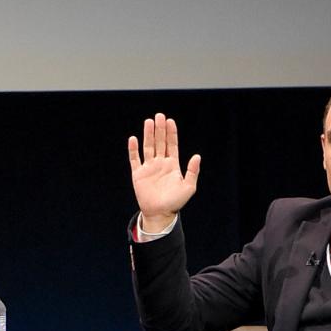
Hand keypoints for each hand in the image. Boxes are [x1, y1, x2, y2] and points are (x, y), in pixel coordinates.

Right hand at [127, 113, 201, 232]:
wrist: (160, 214)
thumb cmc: (175, 203)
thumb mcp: (188, 187)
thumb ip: (192, 171)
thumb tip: (197, 156)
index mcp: (172, 165)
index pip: (172, 145)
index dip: (171, 133)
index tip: (170, 121)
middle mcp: (160, 164)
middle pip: (160, 142)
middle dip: (160, 129)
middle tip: (159, 116)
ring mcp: (149, 168)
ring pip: (148, 147)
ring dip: (148, 135)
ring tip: (148, 122)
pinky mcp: (138, 174)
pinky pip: (135, 159)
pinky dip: (133, 149)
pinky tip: (133, 139)